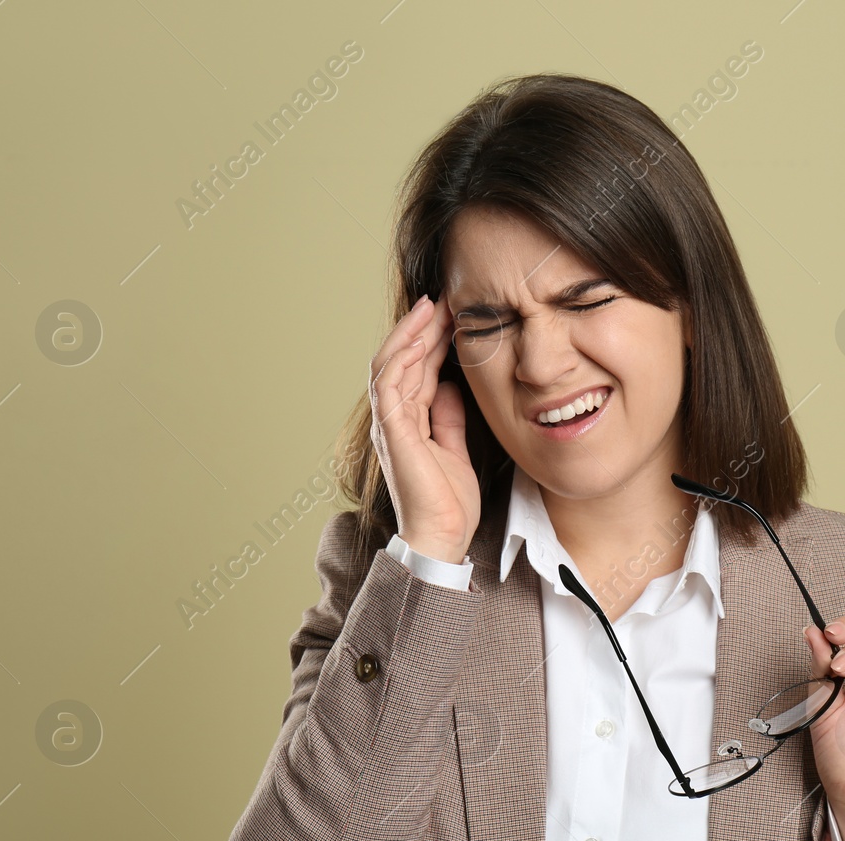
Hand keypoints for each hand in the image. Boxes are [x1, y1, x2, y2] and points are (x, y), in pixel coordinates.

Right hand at [368, 294, 479, 561]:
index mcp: (408, 423)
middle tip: (443, 299)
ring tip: (431, 306)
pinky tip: (419, 337)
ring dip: (410, 334)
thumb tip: (453, 386)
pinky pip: (390, 384)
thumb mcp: (455, 449)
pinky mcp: (392, 431)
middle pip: (401, 361)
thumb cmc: (449, 502)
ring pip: (391, 365)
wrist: (442, 536)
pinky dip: (402, 358)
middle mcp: (393, 419)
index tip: (453, 316)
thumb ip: (448, 418)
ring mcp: (389, 424)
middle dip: (421, 329)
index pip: (417, 372)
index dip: (432, 343)